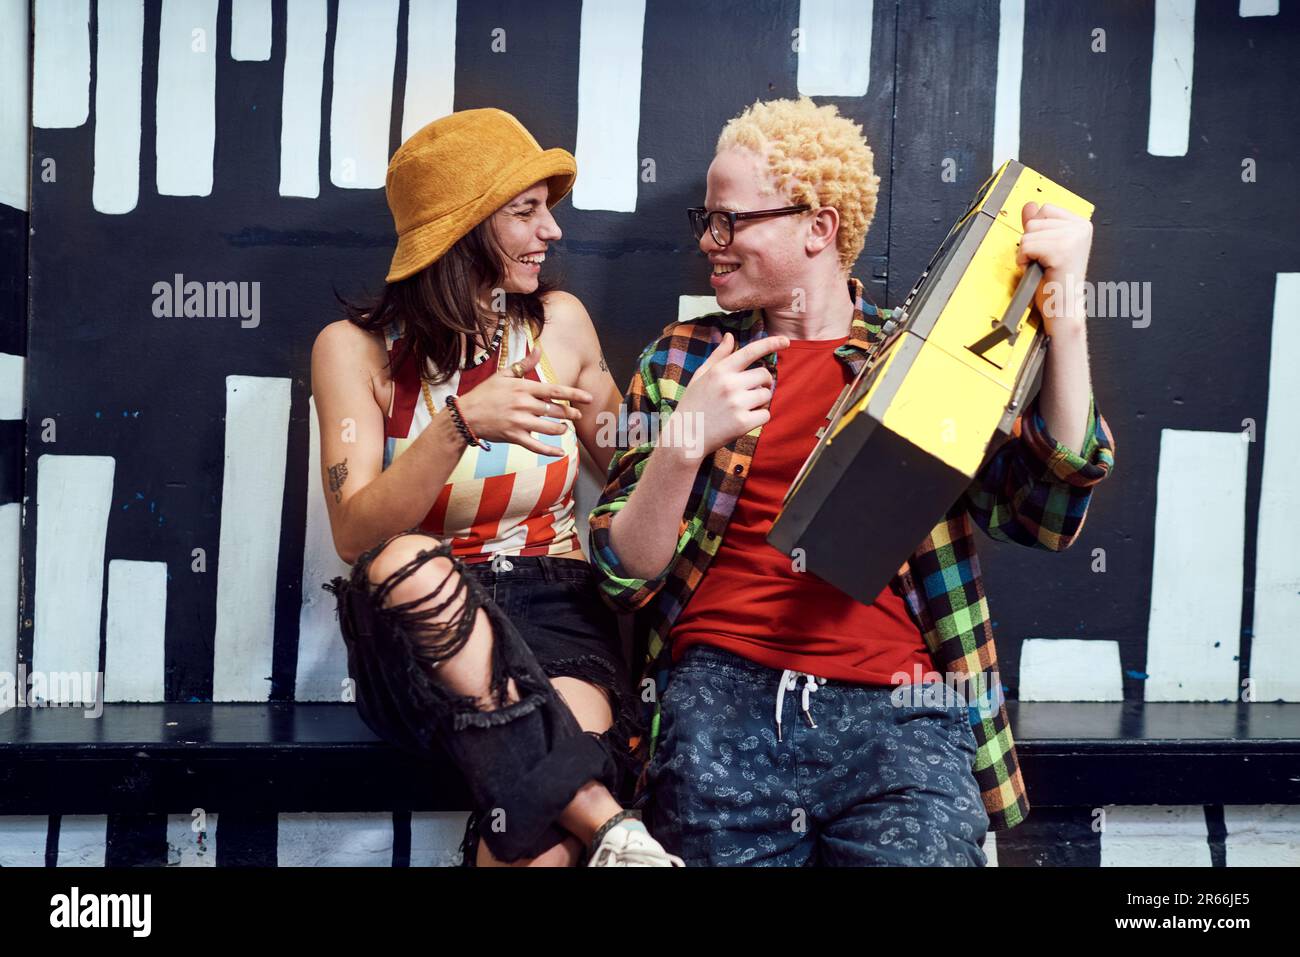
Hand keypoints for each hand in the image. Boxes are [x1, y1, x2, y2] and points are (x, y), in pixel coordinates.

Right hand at [455, 348, 592, 456]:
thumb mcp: (503, 374)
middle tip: (578, 414)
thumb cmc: (485, 393)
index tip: (588, 398)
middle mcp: (524, 404)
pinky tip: (560, 452)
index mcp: (523, 387)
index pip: (555, 390)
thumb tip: (539, 349)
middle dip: (570, 413)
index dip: (574, 394)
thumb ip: (524, 365)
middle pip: (555, 410)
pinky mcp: (514, 437)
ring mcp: (519, 422)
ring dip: (561, 429)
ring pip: (550, 428)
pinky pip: (536, 446)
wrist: (465, 415)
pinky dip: (550, 450)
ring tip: (565, 428)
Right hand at [671, 331, 788, 458]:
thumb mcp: (700, 376)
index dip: (770, 344)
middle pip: (764, 374)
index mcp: (719, 371)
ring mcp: (737, 404)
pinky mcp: (743, 423)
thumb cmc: (693, 404)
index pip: (750, 351)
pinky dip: (759, 418)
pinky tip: (743, 420)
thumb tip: (729, 336)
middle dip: (763, 381)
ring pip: (766, 395)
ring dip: (760, 401)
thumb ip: (718, 356)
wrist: (684, 437)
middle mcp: (729, 384)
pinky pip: (766, 415)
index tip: (785, 341)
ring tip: (742, 408)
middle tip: (752, 390)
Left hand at [1017, 201, 1091, 336]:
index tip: (1046, 249)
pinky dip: (1025, 259)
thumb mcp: (1044, 246)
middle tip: (1043, 260)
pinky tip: (1037, 269)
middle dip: (1031, 242)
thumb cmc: (1055, 282)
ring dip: (1027, 252)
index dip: (1037, 231)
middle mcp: (1081, 228)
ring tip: (1041, 265)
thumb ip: (1037, 224)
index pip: (1045, 208)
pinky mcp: (1062, 251)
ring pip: (1029, 233)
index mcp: (1080, 224)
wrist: (1062, 308)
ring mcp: (1073, 238)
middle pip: (1036, 219)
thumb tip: (1029, 205)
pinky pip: (1027, 246)